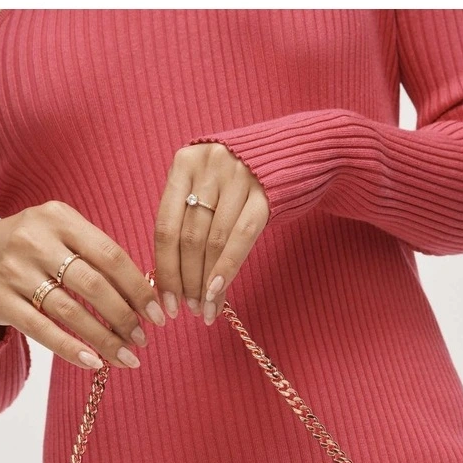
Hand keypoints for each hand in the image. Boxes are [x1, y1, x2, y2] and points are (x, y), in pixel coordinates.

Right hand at [0, 200, 164, 369]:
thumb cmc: (33, 250)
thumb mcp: (60, 234)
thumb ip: (97, 254)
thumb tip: (147, 295)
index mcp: (59, 218)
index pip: (110, 255)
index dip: (138, 288)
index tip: (158, 314)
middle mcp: (35, 240)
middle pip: (93, 285)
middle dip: (124, 317)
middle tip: (143, 339)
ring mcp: (13, 269)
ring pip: (70, 311)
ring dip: (104, 339)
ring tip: (127, 356)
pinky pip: (42, 330)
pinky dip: (71, 349)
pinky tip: (94, 362)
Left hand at [153, 143, 269, 324]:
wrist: (297, 152)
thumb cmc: (243, 177)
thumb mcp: (208, 184)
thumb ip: (188, 215)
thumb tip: (172, 275)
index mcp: (184, 163)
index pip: (165, 227)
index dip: (164, 269)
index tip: (166, 300)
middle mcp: (209, 166)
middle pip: (189, 238)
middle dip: (186, 281)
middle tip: (188, 310)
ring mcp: (238, 177)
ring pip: (213, 242)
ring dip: (207, 283)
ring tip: (205, 309)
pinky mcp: (265, 194)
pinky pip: (241, 239)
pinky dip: (227, 269)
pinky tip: (219, 294)